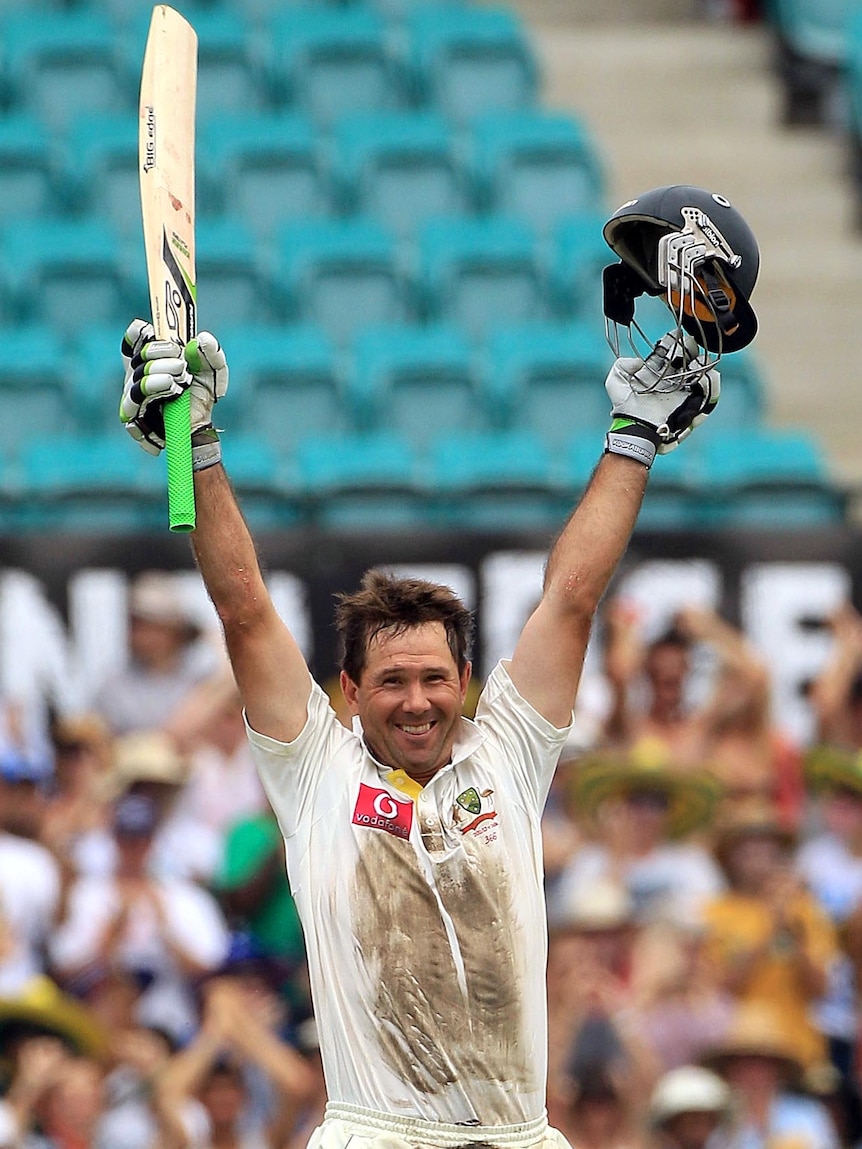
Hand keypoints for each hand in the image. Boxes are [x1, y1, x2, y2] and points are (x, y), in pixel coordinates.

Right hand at [119, 320, 227, 453]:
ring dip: (158, 374)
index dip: (137, 334)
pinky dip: (155, 392)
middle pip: (137, 358)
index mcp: (150, 361)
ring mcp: (133, 398)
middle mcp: (136, 377)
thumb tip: (203, 339)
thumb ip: (212, 353)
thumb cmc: (200, 395)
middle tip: (180, 358)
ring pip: (136, 381)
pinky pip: (135, 404)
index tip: (151, 330)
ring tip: (179, 377)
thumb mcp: (213, 371)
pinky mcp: (134, 419)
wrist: (200, 427)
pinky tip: (172, 390)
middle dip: (157, 353)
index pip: (133, 342)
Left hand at [604, 331, 719, 466]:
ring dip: (703, 365)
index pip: (670, 352)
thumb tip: (639, 362)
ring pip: (701, 374)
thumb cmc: (625, 408)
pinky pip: (708, 394)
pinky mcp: (693, 406)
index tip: (673, 336)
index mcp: (658, 373)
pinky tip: (706, 377)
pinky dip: (711, 385)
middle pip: (688, 359)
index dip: (673, 343)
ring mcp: (685, 393)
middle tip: (689, 344)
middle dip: (691, 349)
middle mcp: (673, 381)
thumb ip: (621, 366)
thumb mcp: (616, 383)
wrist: (636, 429)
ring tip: (698, 362)